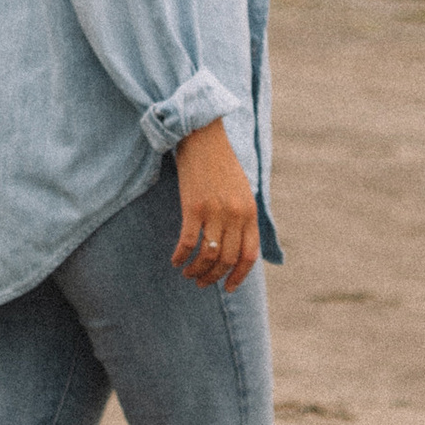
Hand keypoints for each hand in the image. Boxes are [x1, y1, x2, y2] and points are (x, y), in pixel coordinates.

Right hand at [171, 118, 260, 290]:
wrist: (203, 136)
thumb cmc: (220, 163)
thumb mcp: (241, 190)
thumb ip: (242, 217)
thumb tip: (237, 245)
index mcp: (249, 212)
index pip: (249, 256)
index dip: (238, 276)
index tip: (228, 288)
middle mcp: (235, 214)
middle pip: (227, 259)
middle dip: (214, 277)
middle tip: (201, 283)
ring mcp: (214, 211)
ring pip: (208, 255)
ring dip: (196, 270)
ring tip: (188, 274)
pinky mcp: (193, 206)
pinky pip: (188, 242)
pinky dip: (181, 255)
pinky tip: (175, 260)